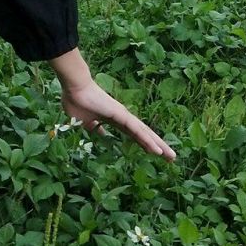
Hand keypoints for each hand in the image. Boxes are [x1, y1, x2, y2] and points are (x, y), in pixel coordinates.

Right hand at [51, 48, 175, 160]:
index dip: (144, 144)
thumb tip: (99, 134)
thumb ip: (94, 129)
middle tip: (171, 158)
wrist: (74, 87)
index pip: (134, 135)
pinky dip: (147, 141)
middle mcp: (124, 118)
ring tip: (171, 157)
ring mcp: (124, 116)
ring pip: (144, 134)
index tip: (154, 153)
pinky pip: (137, 131)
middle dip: (157, 146)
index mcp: (115, 120)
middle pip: (144, 135)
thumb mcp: (85, 122)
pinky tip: (157, 150)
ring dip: (158, 146)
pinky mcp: (122, 115)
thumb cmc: (77, 101)